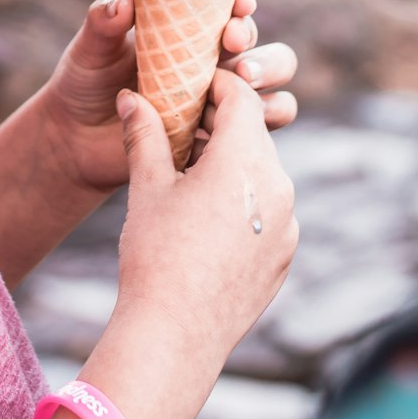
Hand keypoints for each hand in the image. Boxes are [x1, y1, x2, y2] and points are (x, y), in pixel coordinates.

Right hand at [21, 74, 296, 418]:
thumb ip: (144, 133)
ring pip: (263, 172)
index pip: (241, 98)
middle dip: (223, 123)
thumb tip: (130, 96)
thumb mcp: (147, 185)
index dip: (216, 84)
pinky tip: (208, 213)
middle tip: (186, 121)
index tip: (192, 82)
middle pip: (254, 134)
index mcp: (245, 160)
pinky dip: (244, 199)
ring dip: (234, 161)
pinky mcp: (285, 255)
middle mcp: (277, 186)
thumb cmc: (155, 253)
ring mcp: (287, 224)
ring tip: (194, 169)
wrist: (175, 336)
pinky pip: (269, 209)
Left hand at [39, 0, 297, 196]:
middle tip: (231, 47)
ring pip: (273, 91)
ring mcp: (221, 104)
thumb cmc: (85, 81)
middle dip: (260, 48)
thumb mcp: (90, 47)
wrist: (76, 140)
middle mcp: (214, 64)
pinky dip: (254, 128)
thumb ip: (103, 20)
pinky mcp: (219, 140)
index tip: (236, 4)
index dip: (241, 1)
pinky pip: (260, 134)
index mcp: (189, 30)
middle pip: (266, 50)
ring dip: (265, 84)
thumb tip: (125, 0)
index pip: (230, 7)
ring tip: (239, 84)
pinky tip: (222, 126)